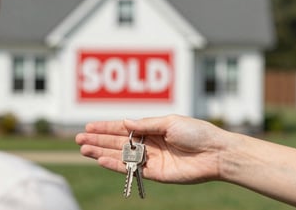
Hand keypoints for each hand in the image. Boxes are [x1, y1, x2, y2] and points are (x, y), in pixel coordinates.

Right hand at [76, 114, 229, 183]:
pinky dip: (116, 165)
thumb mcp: (169, 122)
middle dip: (98, 139)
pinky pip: (131, 170)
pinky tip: (101, 159)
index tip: (89, 126)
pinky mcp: (154, 173)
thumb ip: (145, 124)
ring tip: (84, 149)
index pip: (123, 127)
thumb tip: (124, 122)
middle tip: (79, 139)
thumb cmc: (196, 132)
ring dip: (101, 152)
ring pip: (120, 155)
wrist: (216, 153)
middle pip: (118, 142)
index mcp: (152, 128)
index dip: (106, 127)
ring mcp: (150, 159)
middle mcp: (148, 143)